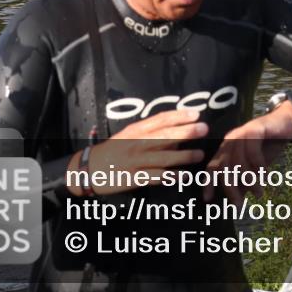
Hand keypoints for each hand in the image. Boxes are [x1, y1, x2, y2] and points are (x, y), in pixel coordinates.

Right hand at [67, 109, 207, 195]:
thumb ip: (149, 132)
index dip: (179, 115)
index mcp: (136, 130)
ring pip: (163, 158)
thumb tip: (176, 128)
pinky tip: (184, 176)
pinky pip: (156, 177)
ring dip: (184, 156)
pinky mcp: (134, 178)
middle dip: (185, 132)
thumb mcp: (128, 135)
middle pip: (164, 136)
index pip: (160, 119)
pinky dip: (171, 177)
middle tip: (204, 128)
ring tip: (199, 155)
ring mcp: (135, 161)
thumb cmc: (114, 150)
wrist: (88, 169)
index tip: (196, 113)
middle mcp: (137, 143)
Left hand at [202, 101, 291, 203]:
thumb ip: (244, 180)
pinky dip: (258, 166)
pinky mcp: (254, 129)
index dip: (208, 183)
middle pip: (224, 166)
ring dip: (248, 180)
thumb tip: (236, 202)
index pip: (212, 167)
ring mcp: (241, 134)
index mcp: (226, 149)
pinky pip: (252, 151)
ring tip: (258, 193)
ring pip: (238, 160)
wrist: (285, 123)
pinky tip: (266, 176)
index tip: (209, 200)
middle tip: (239, 204)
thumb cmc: (268, 146)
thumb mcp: (254, 167)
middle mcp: (230, 141)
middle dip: (230, 188)